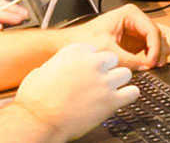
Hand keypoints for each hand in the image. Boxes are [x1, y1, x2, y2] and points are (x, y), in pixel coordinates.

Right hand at [14, 44, 138, 140]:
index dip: (91, 62)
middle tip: (99, 80)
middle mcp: (91, 62)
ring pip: (125, 74)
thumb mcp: (42, 70)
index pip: (94, 49)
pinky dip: (129, 96)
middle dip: (107, 69)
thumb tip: (61, 69)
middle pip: (112, 59)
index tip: (88, 70)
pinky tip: (121, 99)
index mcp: (74, 51)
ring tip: (110, 90)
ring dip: (119, 81)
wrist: (38, 119)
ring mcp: (103, 81)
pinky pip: (133, 93)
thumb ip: (58, 65)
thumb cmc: (36, 98)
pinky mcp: (111, 100)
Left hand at [64, 4, 169, 70]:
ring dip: (161, 53)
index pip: (152, 30)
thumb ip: (128, 59)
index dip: (155, 48)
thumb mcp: (107, 50)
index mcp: (130, 14)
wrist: (72, 43)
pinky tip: (147, 66)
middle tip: (156, 64)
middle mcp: (136, 20)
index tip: (152, 62)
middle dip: (162, 49)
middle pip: (161, 33)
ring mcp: (137, 31)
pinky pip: (153, 48)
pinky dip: (154, 57)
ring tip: (154, 65)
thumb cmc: (84, 39)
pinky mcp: (136, 42)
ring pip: (161, 39)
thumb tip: (146, 66)